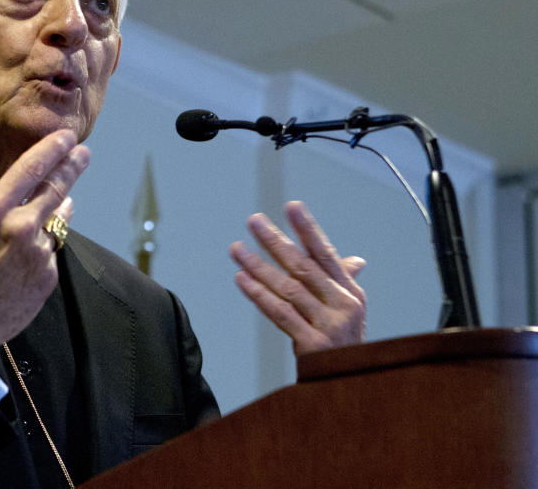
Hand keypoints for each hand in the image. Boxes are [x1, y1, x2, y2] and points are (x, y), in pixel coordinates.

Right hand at [0, 130, 88, 363]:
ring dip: (60, 207)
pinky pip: (53, 249)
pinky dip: (47, 244)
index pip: (30, 169)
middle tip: (84, 153)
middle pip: (55, 188)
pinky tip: (33, 249)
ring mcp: (37, 253)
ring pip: (57, 220)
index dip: (52, 149)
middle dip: (72, 167)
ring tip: (64, 198)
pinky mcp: (48, 276)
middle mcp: (18, 228)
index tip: (67, 136)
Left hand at [230, 200, 365, 355]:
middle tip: (254, 220)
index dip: (308, 229)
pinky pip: (280, 314)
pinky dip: (259, 295)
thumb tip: (355, 259)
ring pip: (288, 288)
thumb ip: (345, 283)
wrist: (352, 385)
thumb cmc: (346, 345)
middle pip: (303, 266)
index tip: (292, 206)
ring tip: (237, 249)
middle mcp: (343, 304)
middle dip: (276, 240)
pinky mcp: (312, 344)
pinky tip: (242, 279)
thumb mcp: (352, 312)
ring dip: (259, 266)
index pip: (326, 253)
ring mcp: (328, 325)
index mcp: (351, 291)